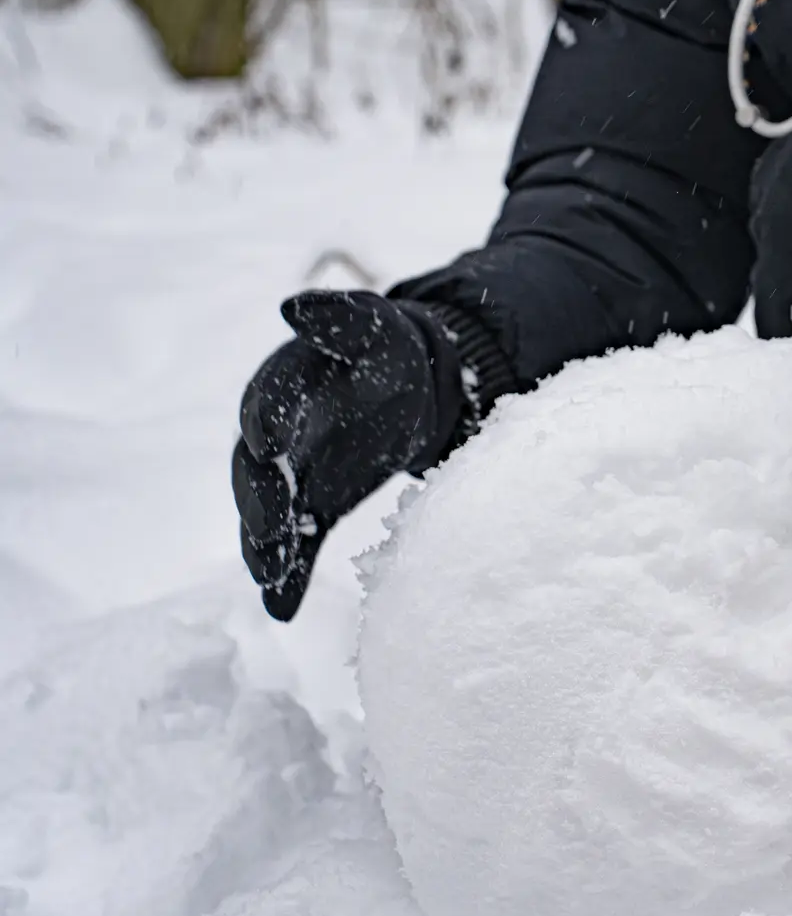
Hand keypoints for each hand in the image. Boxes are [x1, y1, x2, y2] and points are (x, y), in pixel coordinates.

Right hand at [233, 291, 462, 619]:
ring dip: (264, 546)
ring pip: (267, 515)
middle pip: (257, 470)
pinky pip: (293, 544)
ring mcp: (290, 477)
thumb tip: (294, 307)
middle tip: (269, 528)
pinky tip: (282, 608)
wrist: (411, 384)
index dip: (268, 423)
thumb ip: (338, 319)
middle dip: (261, 499)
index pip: (268, 405)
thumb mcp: (372, 325)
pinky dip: (286, 575)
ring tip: (269, 576)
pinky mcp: (310, 508)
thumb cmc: (386, 348)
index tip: (270, 444)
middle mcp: (276, 435)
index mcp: (284, 385)